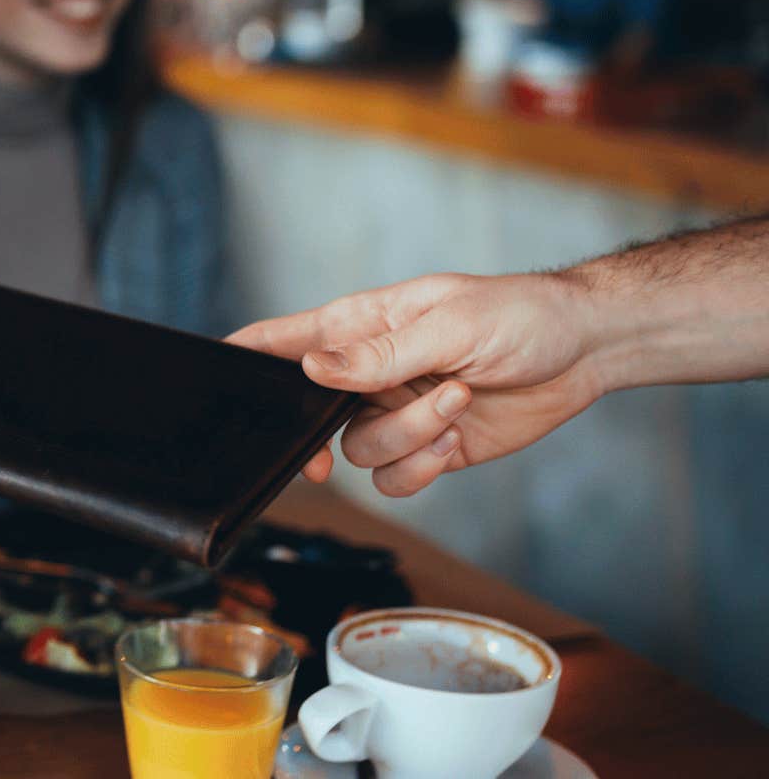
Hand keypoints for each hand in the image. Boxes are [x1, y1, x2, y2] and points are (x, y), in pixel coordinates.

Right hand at [227, 272, 609, 496]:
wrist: (585, 350)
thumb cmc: (518, 315)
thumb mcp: (449, 324)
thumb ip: (379, 353)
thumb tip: (312, 369)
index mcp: (357, 327)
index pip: (279, 342)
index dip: (240, 361)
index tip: (209, 381)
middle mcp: (366, 374)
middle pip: (306, 416)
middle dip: (314, 440)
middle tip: (319, 457)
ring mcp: (395, 412)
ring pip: (358, 452)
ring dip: (407, 438)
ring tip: (456, 402)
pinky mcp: (428, 448)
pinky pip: (396, 479)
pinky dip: (422, 469)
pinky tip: (454, 442)